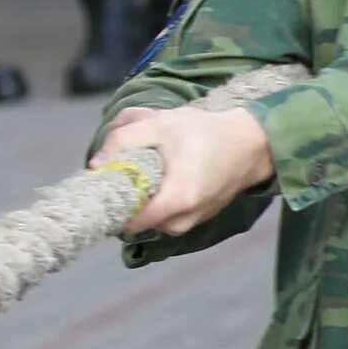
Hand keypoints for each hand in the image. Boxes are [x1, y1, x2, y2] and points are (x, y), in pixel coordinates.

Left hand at [98, 102, 274, 236]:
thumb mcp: (160, 124)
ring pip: (150, 215)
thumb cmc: (206, 133)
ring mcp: (190, 224)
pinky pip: (166, 214)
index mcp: (174, 202)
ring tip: (155, 164)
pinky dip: (160, 196)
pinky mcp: (196, 220)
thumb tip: (95, 164)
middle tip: (132, 162)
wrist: (252, 144)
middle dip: (128, 192)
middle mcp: (181, 223)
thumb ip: (122, 140)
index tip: (105, 179)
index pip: (125, 221)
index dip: (110, 200)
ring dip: (145, 193)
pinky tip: (169, 172)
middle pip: (135, 217)